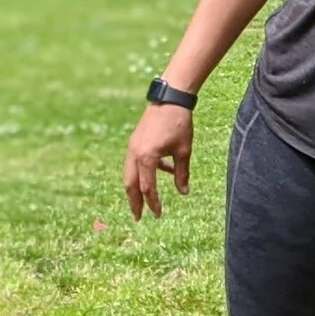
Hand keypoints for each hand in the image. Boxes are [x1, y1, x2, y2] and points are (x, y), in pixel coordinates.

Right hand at [125, 103, 194, 219]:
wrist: (170, 98)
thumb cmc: (179, 124)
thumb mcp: (184, 151)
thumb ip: (182, 173)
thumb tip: (184, 192)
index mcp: (146, 158)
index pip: (147, 187)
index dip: (152, 203)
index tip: (158, 215)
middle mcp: (134, 154)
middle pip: (131, 184)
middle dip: (135, 201)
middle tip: (138, 217)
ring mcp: (132, 147)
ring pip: (130, 173)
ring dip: (137, 187)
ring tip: (145, 200)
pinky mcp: (135, 141)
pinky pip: (137, 162)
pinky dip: (146, 170)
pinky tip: (165, 171)